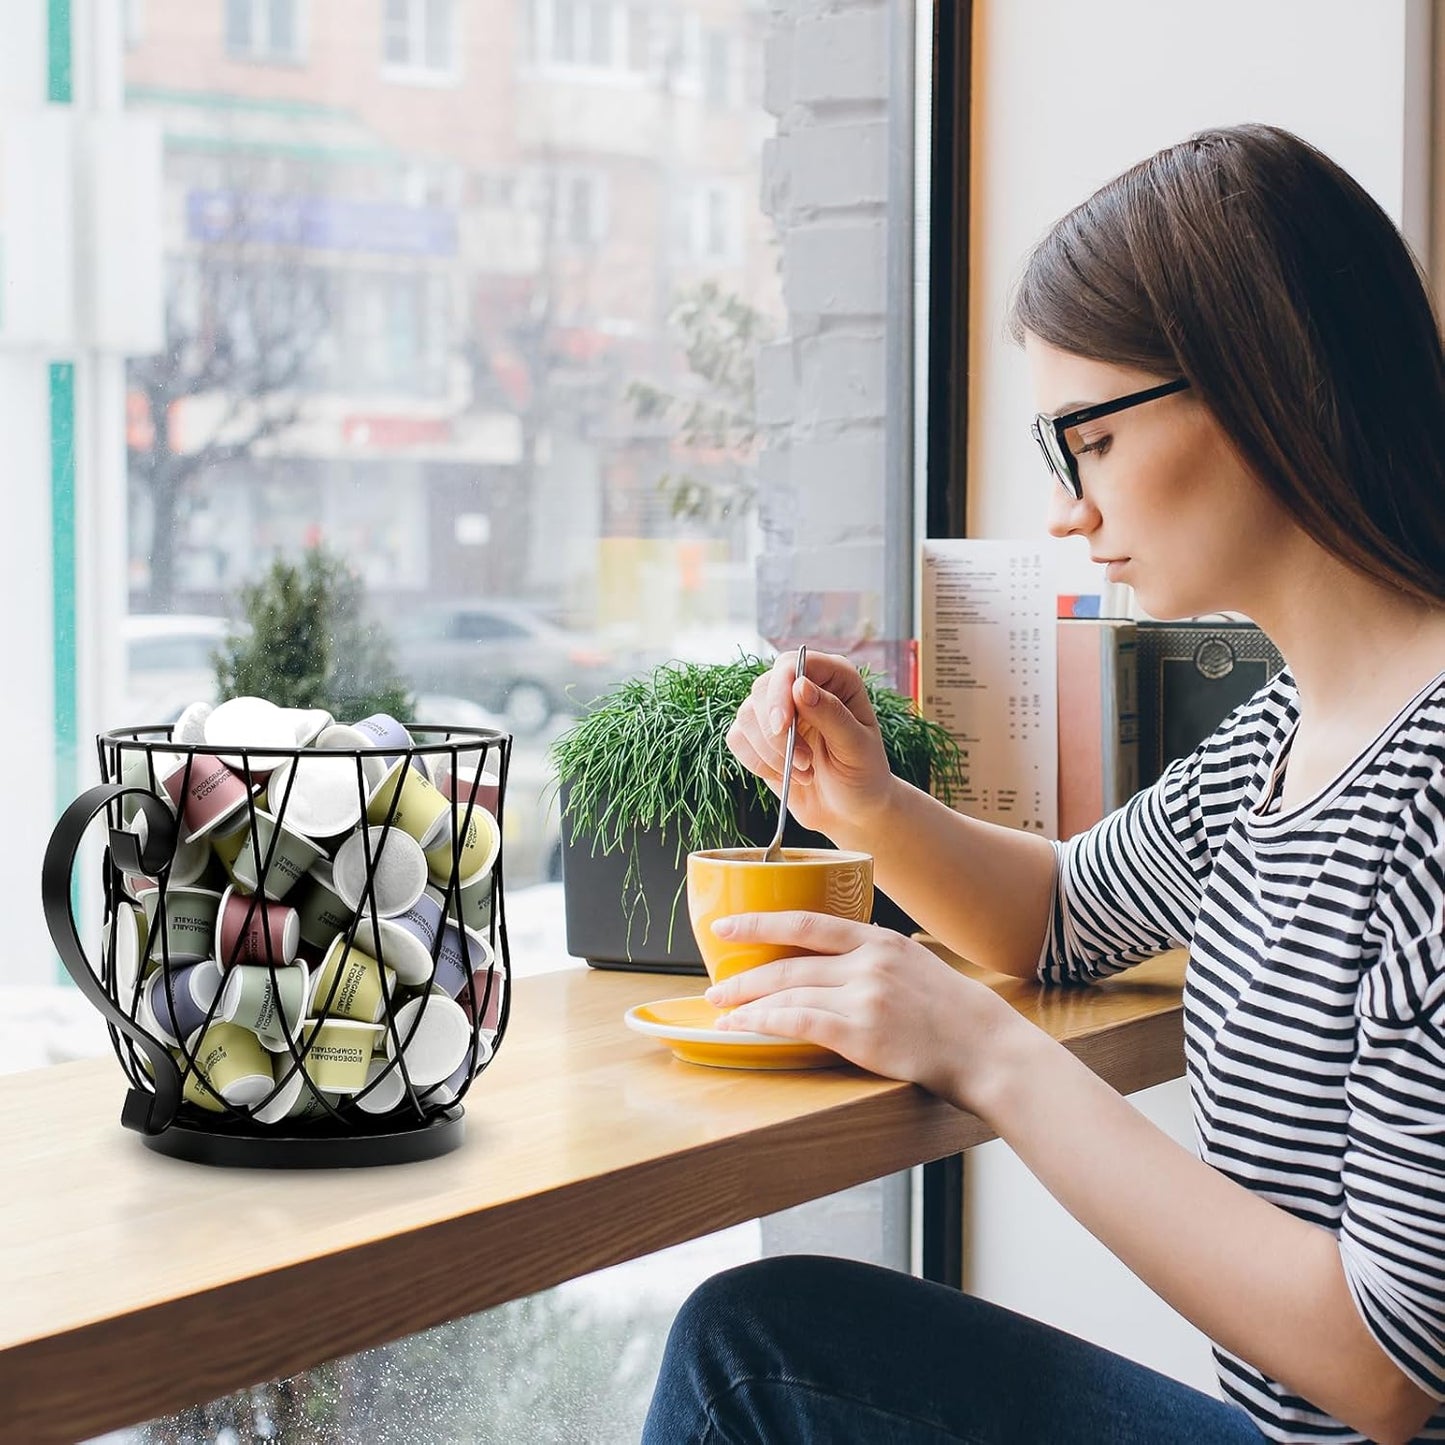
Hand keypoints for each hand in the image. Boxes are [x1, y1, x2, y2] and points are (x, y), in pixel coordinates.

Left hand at [703, 911, 1020, 1110]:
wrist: (988, 1048)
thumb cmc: (953, 1014)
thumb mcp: (914, 965)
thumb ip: (872, 959)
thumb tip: (830, 962)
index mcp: (880, 940)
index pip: (807, 922)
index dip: (760, 923)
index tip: (725, 927)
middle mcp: (869, 963)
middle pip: (789, 963)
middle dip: (745, 976)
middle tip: (714, 986)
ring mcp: (865, 997)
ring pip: (788, 994)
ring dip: (748, 1004)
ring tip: (723, 1012)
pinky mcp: (863, 1033)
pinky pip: (798, 1023)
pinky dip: (764, 1024)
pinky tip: (744, 1029)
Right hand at [727, 652, 895, 842]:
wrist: (850, 809)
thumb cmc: (863, 774)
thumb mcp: (857, 746)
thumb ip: (831, 714)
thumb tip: (800, 686)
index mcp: (834, 677)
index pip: (793, 664)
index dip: (781, 690)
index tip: (782, 725)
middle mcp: (802, 686)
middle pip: (763, 689)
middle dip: (777, 733)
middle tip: (805, 762)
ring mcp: (777, 710)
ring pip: (746, 715)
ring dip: (770, 752)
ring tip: (804, 772)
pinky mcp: (758, 735)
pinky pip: (737, 738)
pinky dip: (757, 762)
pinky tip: (785, 775)